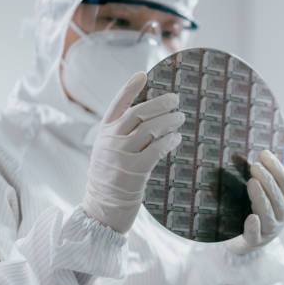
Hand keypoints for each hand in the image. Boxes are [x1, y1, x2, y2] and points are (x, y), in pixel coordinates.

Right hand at [82, 72, 183, 233]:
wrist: (102, 209)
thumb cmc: (109, 180)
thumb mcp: (106, 152)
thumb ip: (119, 135)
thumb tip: (148, 119)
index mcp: (103, 134)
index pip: (116, 104)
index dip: (129, 88)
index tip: (142, 74)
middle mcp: (111, 141)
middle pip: (138, 113)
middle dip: (160, 103)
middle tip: (176, 99)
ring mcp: (122, 155)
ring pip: (150, 129)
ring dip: (169, 121)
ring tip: (181, 118)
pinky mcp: (134, 171)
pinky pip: (156, 149)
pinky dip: (169, 141)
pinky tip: (177, 137)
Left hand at [226, 150, 283, 254]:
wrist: (246, 241)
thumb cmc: (260, 210)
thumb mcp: (271, 192)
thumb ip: (280, 174)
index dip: (278, 168)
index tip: (264, 154)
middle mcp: (280, 216)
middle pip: (278, 198)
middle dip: (268, 180)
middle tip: (255, 165)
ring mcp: (268, 230)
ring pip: (268, 214)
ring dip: (261, 197)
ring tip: (251, 182)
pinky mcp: (253, 241)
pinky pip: (255, 235)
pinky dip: (254, 227)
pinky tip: (251, 217)